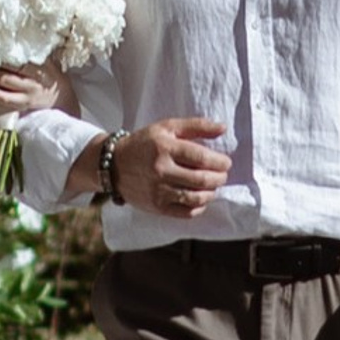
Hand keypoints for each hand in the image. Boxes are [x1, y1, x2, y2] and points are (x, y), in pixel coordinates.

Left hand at [0, 55, 63, 114]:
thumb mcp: (48, 59)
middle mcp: (35, 78)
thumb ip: (35, 49)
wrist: (61, 98)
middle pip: (7, 67)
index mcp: (41, 64)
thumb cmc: (51, 74)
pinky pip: (3, 98)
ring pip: (3, 81)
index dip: (0, 50)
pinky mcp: (22, 104)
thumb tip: (15, 34)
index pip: (17, 56)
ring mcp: (28, 92)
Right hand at [103, 116, 230, 217]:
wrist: (114, 165)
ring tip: (213, 187)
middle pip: (201, 179)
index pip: (201, 157)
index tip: (226, 162)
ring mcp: (158, 191)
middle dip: (219, 178)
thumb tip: (223, 128)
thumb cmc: (145, 143)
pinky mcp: (156, 207)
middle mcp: (161, 170)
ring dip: (211, 193)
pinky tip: (200, 199)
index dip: (219, 162)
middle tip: (223, 175)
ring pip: (195, 198)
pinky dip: (198, 208)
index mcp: (165, 148)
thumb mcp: (167, 127)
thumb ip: (196, 126)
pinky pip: (185, 213)